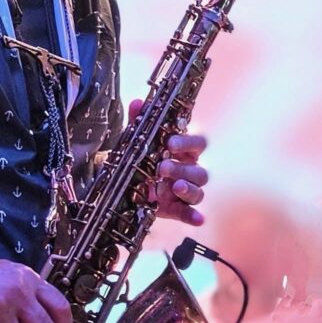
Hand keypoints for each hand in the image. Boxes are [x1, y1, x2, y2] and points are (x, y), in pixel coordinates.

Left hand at [129, 98, 207, 225]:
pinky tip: (197, 219)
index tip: (170, 142)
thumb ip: (139, 121)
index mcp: (184, 150)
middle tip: (162, 168)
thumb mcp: (136, 139)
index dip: (187, 142)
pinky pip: (189, 212)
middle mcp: (188, 170)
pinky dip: (194, 216)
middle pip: (198, 170)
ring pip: (198, 191)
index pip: (197, 143)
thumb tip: (138, 103)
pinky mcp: (176, 208)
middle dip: (181, 169)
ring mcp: (183, 191)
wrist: (123, 182)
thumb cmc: (140, 156)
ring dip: (188, 189)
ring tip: (174, 188)